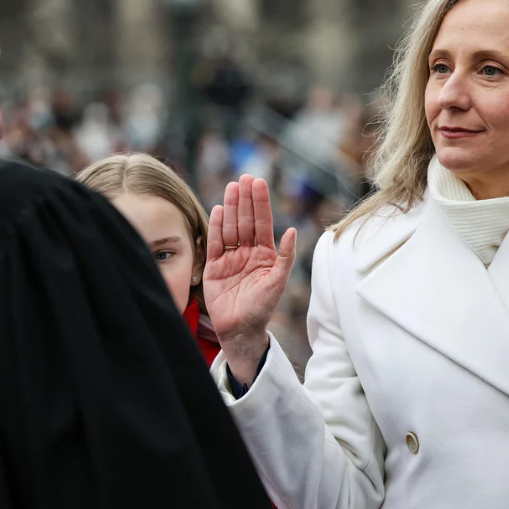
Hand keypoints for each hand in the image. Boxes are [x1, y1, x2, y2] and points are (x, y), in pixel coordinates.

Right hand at [203, 175, 295, 381]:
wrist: (241, 329)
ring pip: (230, 227)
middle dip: (246, 199)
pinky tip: (219, 209)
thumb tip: (294, 231)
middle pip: (246, 220)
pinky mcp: (214, 267)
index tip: (258, 183)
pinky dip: (216, 226)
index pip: (262, 223)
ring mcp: (230, 258)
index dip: (260, 203)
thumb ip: (286, 256)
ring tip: (232, 187)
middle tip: (245, 178)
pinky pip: (215, 243)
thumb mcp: (278, 281)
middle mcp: (247, 252)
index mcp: (264, 254)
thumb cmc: (263, 308)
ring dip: (232, 207)